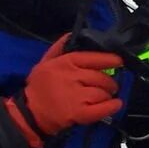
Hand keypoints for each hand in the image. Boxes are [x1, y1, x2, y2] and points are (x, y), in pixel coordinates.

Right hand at [3, 36, 122, 147]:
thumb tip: (71, 34)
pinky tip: (115, 105)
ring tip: (106, 97)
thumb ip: (58, 48)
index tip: (119, 61)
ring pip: (102, 93)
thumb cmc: (38, 86)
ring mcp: (76, 96)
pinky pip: (102, 108)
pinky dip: (111, 107)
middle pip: (101, 77)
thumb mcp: (45, 62)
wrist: (29, 113)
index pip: (93, 58)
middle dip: (109, 82)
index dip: (109, 59)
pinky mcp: (78, 113)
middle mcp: (72, 77)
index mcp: (65, 63)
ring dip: (107, 95)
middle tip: (110, 86)